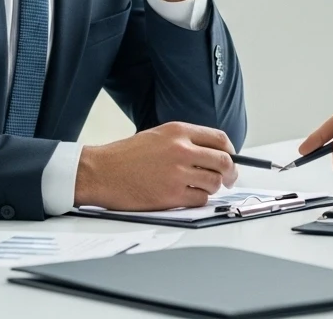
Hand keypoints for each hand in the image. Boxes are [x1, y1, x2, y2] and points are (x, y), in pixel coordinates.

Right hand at [74, 122, 238, 209]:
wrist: (101, 172)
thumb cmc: (126, 156)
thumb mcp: (158, 136)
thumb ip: (185, 141)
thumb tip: (213, 154)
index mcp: (178, 132)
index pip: (220, 139)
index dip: (230, 151)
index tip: (231, 159)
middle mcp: (181, 150)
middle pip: (224, 162)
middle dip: (230, 173)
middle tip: (229, 179)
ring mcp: (177, 174)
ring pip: (214, 183)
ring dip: (211, 188)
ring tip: (199, 187)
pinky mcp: (171, 196)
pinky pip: (200, 200)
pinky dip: (198, 200)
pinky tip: (187, 196)